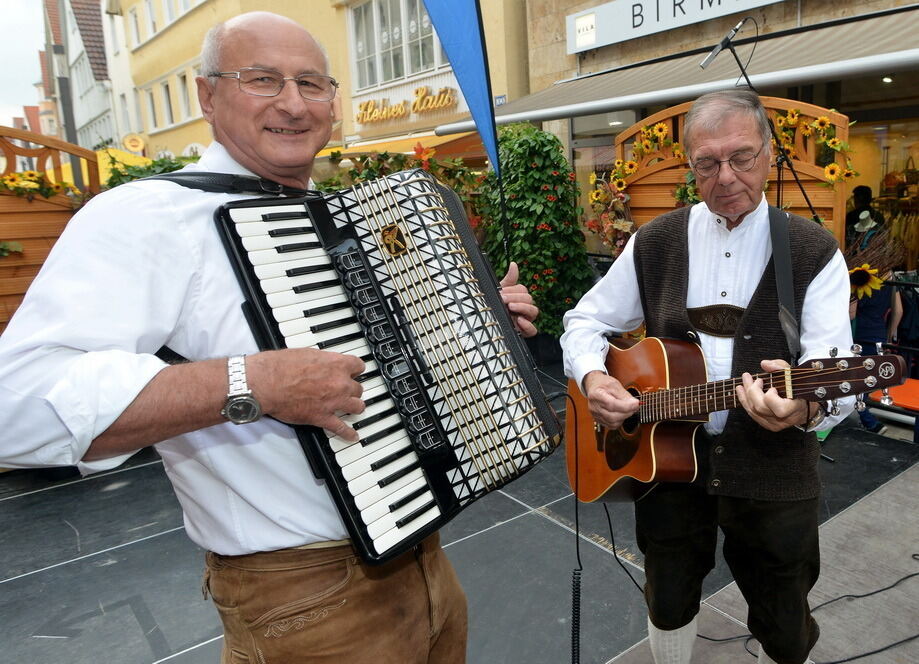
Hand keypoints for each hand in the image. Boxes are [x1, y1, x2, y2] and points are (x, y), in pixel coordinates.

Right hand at [246, 348, 365, 440]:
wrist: (267, 383)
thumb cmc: (281, 366)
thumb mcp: (307, 353)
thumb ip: (323, 361)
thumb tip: (325, 363)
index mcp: (336, 364)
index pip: (358, 366)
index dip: (355, 370)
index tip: (353, 372)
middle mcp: (340, 383)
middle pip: (358, 388)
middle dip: (352, 389)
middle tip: (346, 390)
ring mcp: (333, 402)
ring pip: (357, 407)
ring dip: (354, 407)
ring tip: (352, 408)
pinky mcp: (323, 418)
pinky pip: (341, 428)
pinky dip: (348, 433)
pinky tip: (352, 435)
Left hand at [499, 261, 538, 336]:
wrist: (487, 322)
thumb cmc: (495, 305)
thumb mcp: (499, 291)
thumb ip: (509, 279)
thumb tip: (513, 264)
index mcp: (519, 297)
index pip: (523, 290)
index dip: (513, 290)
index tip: (501, 292)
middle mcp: (524, 308)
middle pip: (529, 299)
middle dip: (516, 298)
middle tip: (503, 299)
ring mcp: (526, 319)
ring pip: (534, 311)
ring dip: (523, 307)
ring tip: (510, 307)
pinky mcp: (524, 332)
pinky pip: (533, 330)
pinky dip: (528, 325)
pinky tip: (519, 321)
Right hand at [583, 371, 639, 429]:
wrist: (594, 386)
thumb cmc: (603, 384)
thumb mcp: (614, 384)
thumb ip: (624, 394)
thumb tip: (634, 404)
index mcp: (596, 395)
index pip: (611, 404)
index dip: (626, 406)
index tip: (636, 403)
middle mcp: (594, 407)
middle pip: (612, 416)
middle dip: (627, 412)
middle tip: (635, 406)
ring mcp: (595, 415)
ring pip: (613, 423)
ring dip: (624, 417)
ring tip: (628, 409)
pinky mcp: (598, 420)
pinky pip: (611, 425)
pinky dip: (619, 421)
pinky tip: (622, 414)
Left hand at [734, 359, 809, 431]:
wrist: (805, 407)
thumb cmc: (801, 390)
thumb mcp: (794, 375)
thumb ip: (780, 367)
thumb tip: (764, 364)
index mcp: (795, 409)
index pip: (779, 407)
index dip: (771, 396)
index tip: (772, 387)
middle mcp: (784, 419)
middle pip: (760, 407)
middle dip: (751, 390)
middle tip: (750, 378)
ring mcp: (775, 424)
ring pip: (753, 411)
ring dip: (745, 395)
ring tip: (743, 383)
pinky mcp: (768, 425)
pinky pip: (753, 414)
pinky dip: (746, 402)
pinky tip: (742, 391)